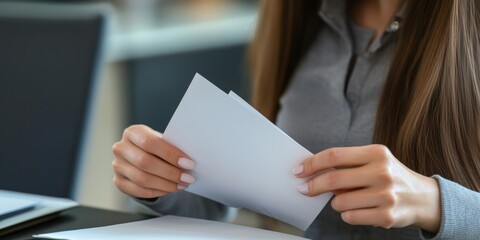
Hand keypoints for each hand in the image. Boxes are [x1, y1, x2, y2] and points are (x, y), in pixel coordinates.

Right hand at [112, 124, 195, 198]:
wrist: (142, 157)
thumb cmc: (157, 147)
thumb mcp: (163, 141)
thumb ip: (172, 147)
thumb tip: (189, 162)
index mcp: (133, 132)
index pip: (149, 142)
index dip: (170, 154)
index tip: (189, 163)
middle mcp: (121, 148)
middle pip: (145, 162)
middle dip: (170, 172)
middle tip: (188, 178)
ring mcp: (117, 166)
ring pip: (142, 179)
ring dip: (166, 184)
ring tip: (182, 184)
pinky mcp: (119, 182)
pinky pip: (139, 191)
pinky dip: (158, 191)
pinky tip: (171, 189)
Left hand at [292, 144, 440, 231]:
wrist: (424, 198)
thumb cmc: (390, 176)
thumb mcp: (374, 161)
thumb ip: (346, 164)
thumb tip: (311, 172)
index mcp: (377, 153)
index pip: (334, 156)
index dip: (312, 163)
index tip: (298, 170)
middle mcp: (382, 172)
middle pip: (333, 179)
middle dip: (312, 186)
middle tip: (303, 189)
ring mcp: (386, 195)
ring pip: (339, 202)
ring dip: (336, 202)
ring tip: (350, 199)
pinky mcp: (387, 216)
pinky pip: (350, 217)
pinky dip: (348, 214)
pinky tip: (361, 209)